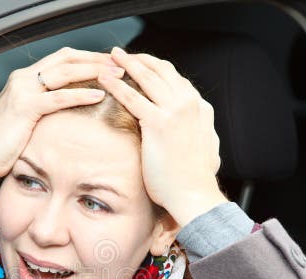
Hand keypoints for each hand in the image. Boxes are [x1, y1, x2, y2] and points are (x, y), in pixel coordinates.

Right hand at [0, 48, 123, 202]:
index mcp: (24, 79)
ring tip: (118, 77)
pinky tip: (100, 96)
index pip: (63, 59)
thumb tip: (66, 115)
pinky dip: (81, 95)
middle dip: (97, 60)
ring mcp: (22, 90)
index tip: (111, 65)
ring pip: (65, 72)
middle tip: (122, 65)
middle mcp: (23, 79)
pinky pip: (58, 97)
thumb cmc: (0, 146)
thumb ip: (42, 112)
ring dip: (95, 73)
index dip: (89, 59)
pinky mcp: (24, 108)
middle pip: (67, 58)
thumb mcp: (24, 123)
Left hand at [98, 47, 227, 227]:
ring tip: (109, 58)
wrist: (194, 195)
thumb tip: (188, 134)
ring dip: (126, 64)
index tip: (137, 65)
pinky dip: (116, 85)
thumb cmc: (193, 180)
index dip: (153, 68)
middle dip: (138, 59)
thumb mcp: (202, 149)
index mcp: (201, 108)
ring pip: (147, 77)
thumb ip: (194, 134)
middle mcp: (190, 103)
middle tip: (119, 55)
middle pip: (161, 69)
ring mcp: (176, 111)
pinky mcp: (160, 122)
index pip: (174, 78)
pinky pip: (133, 97)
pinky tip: (103, 80)